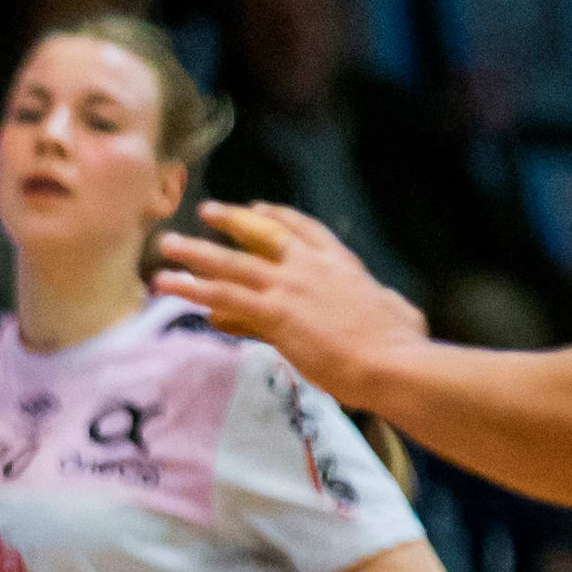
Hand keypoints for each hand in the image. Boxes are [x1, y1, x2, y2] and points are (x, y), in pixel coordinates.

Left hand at [152, 201, 427, 402]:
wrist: (394, 362)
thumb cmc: (404, 344)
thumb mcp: (395, 310)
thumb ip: (383, 299)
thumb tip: (389, 298)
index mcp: (343, 264)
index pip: (305, 231)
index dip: (279, 217)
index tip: (258, 209)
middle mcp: (312, 268)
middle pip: (263, 235)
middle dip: (232, 221)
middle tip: (207, 210)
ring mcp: (291, 288)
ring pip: (232, 264)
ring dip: (195, 253)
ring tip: (167, 245)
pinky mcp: (275, 314)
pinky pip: (224, 298)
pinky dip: (193, 289)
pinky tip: (168, 286)